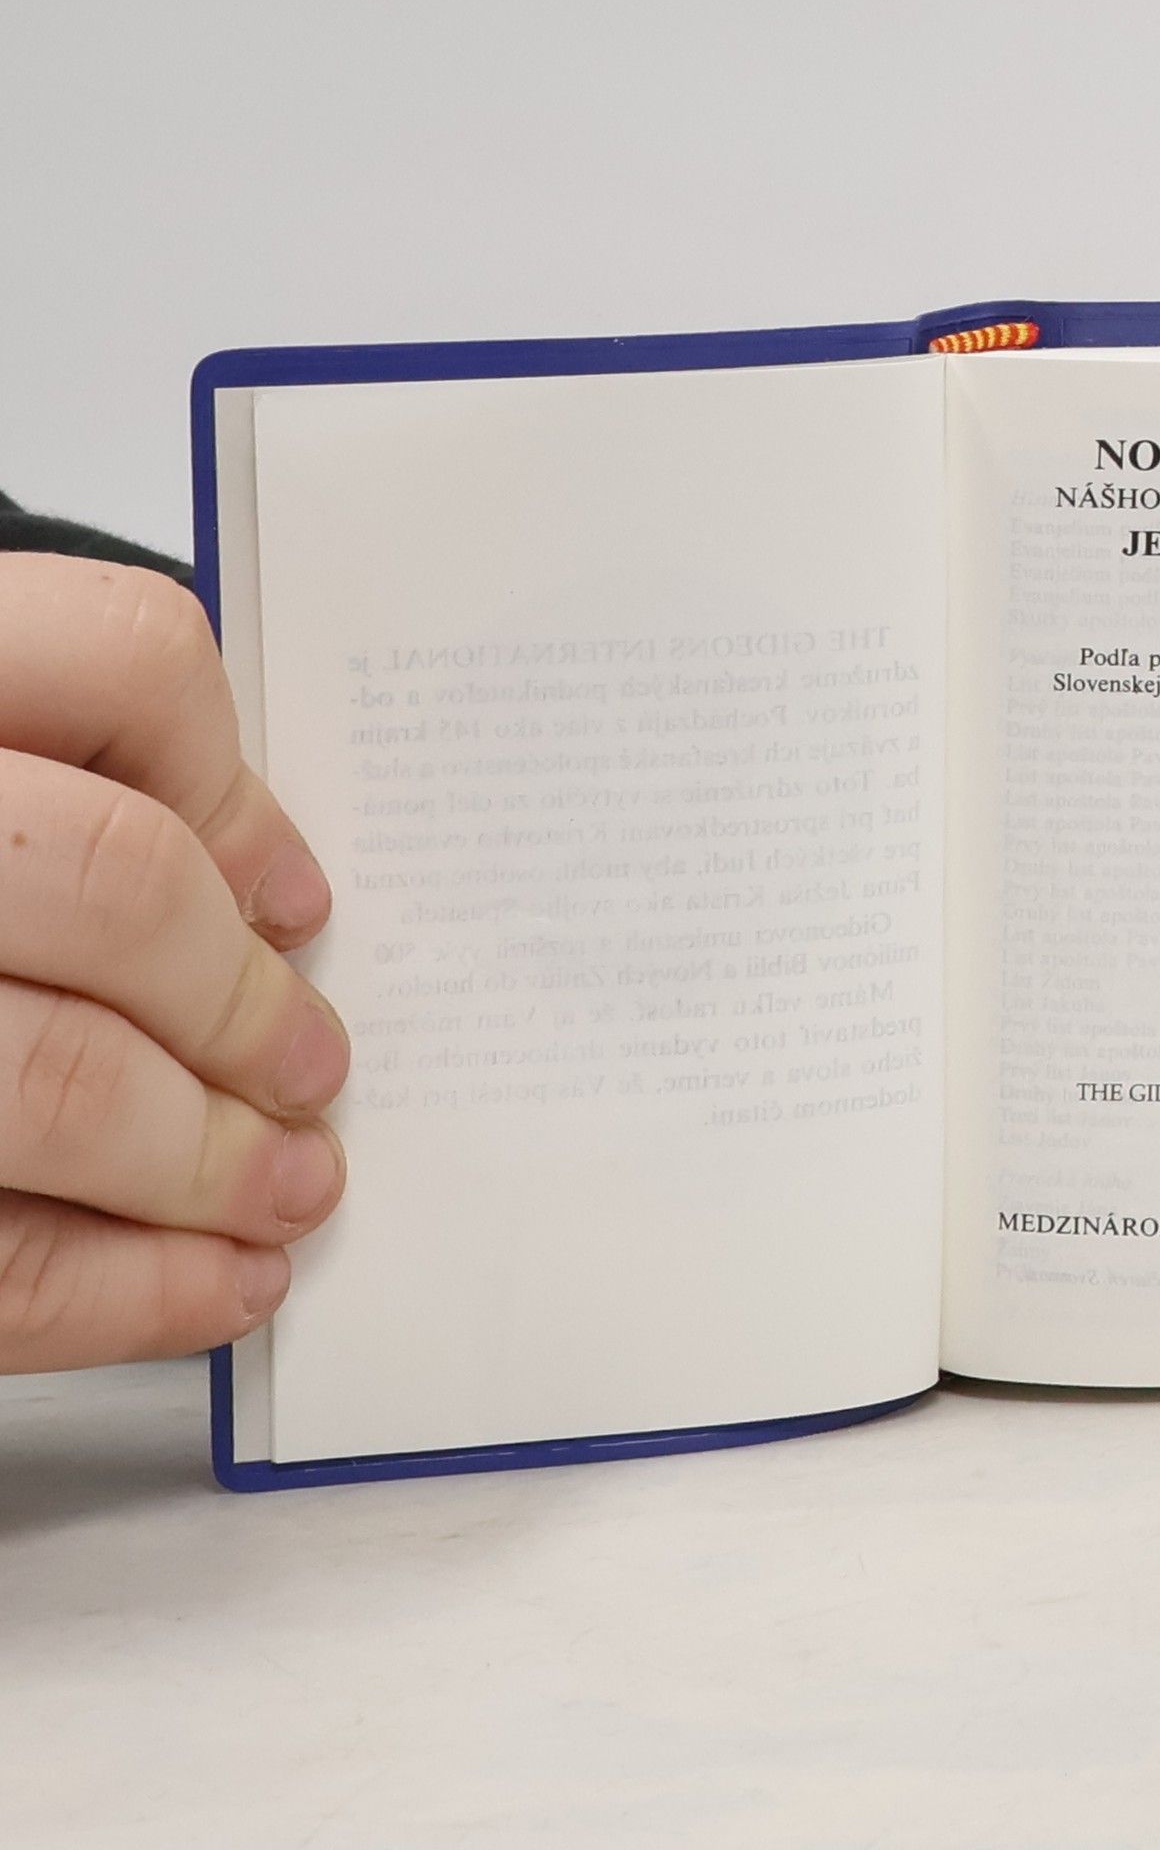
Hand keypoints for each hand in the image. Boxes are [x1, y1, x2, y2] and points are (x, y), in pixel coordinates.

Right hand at [0, 556, 347, 1371]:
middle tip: (309, 1071)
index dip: (239, 793)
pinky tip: (212, 1285)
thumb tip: (271, 901)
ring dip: (210, 1163)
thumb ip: (77, 788)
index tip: (294, 905)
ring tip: (285, 1189)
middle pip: (120, 885)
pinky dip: (128, 1291)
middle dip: (246, 1006)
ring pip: (61, 1084)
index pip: (126, 657)